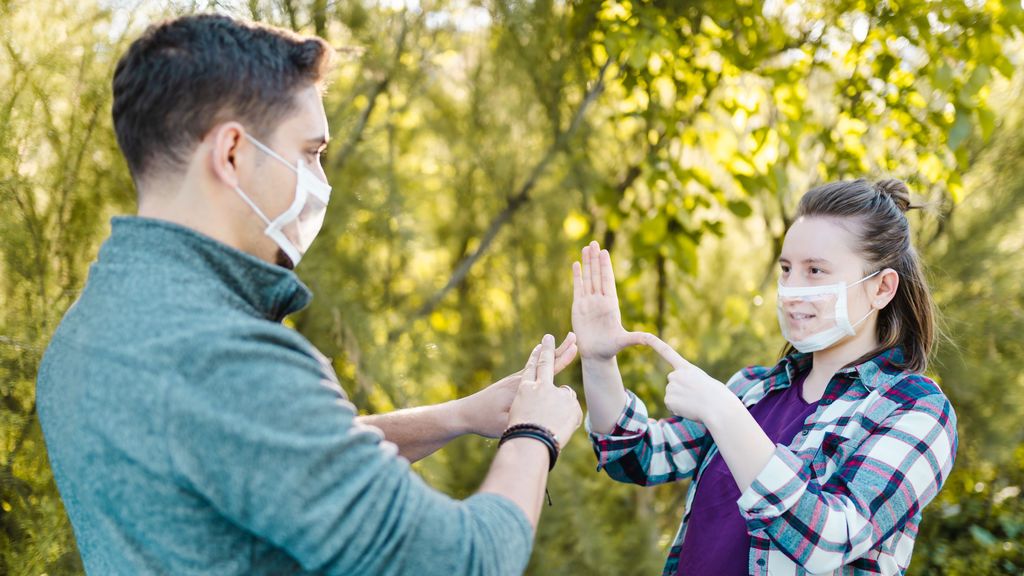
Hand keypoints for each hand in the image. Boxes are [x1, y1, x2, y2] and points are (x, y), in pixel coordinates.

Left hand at [458, 332, 577, 437]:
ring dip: (551, 354)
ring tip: (562, 345)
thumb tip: (545, 412)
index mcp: (521, 386)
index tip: (574, 346)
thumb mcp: (506, 423)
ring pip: (537, 364)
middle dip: (560, 349)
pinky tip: (542, 359)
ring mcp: (514, 380)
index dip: (562, 357)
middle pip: (544, 361)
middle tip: (573, 336)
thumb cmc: (485, 420)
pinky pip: (530, 370)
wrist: (465, 413)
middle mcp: (519, 379)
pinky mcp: (511, 385)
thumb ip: (524, 416)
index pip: (548, 368)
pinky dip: (540, 362)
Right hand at [571, 241, 646, 360]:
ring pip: (588, 278)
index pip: (608, 280)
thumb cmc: (611, 347)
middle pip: (597, 275)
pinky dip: (577, 276)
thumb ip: (637, 338)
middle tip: (594, 242)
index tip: (605, 252)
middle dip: (595, 259)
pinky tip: (576, 264)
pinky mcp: (578, 306)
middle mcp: (600, 299)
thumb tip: (651, 340)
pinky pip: (577, 287)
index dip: (606, 266)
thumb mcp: (625, 341)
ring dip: (587, 263)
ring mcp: (589, 302)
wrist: (596, 354)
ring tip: (586, 248)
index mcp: (611, 303)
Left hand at [643, 333, 734, 424]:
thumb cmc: (718, 395)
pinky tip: (690, 408)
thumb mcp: (706, 381)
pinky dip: (679, 410)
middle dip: (680, 389)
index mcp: (686, 368)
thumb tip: (685, 392)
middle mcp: (675, 375)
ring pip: (672, 396)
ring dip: (681, 401)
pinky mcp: (668, 400)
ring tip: (695, 402)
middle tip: (695, 396)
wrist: (718, 407)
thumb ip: (692, 381)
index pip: (667, 352)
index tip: (646, 335)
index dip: (655, 343)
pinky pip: (671, 406)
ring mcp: (670, 387)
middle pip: (672, 382)